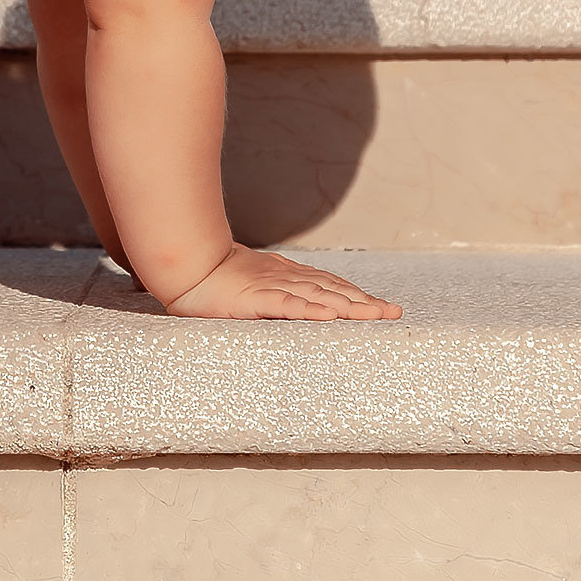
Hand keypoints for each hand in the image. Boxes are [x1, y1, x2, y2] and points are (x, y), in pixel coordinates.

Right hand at [162, 245, 400, 320]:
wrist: (186, 263)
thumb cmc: (213, 278)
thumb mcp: (251, 283)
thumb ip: (273, 293)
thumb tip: (293, 302)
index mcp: (285, 276)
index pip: (329, 286)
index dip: (356, 296)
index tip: (380, 307)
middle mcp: (286, 278)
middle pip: (334, 291)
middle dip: (365, 303)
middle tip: (394, 314)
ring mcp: (273, 286)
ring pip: (319, 297)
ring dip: (350, 307)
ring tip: (377, 316)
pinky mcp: (256, 298)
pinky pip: (288, 305)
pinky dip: (311, 311)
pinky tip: (330, 318)